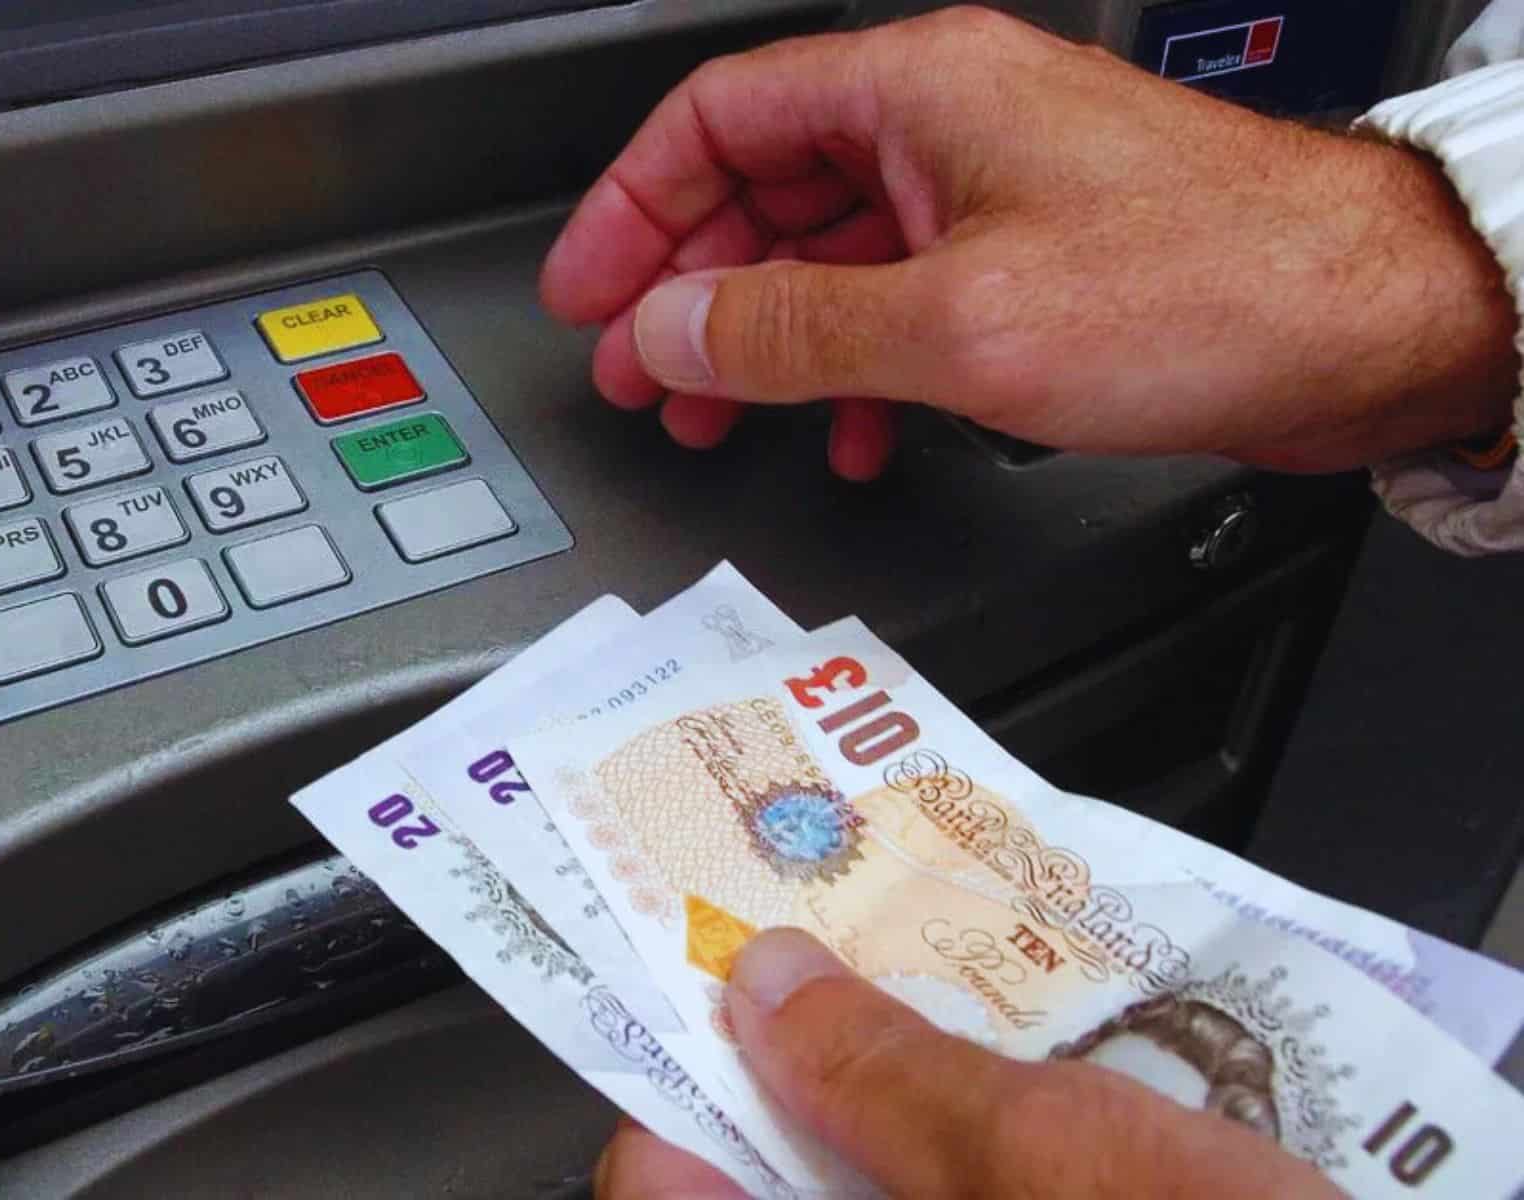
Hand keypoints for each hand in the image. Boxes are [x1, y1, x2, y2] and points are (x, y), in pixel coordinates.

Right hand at [540, 7, 1518, 479]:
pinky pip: (906, 300)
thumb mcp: (956, 323)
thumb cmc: (1211, 285)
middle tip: (640, 371)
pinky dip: (860, 366)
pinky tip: (855, 431)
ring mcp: (993, 189)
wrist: (1374, 319)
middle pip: (764, 190)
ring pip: (832, 253)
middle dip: (691, 289)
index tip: (589, 288)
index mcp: (916, 89)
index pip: (716, 121)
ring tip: (722, 417)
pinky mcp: (1037, 257)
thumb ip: (790, 328)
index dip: (631, 207)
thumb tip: (669, 327)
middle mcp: (950, 123)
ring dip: (767, 339)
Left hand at [593, 928, 1339, 1198]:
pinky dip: (965, 1135)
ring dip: (890, 1083)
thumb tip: (767, 982)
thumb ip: (887, 1078)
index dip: (672, 1076)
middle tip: (821, 936)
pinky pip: (953, 1195)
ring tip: (934, 979)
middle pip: (773, 1172)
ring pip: (868, 1177)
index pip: (656, 1184)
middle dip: (794, 1057)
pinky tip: (1022, 1070)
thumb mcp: (1050, 1170)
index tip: (701, 971)